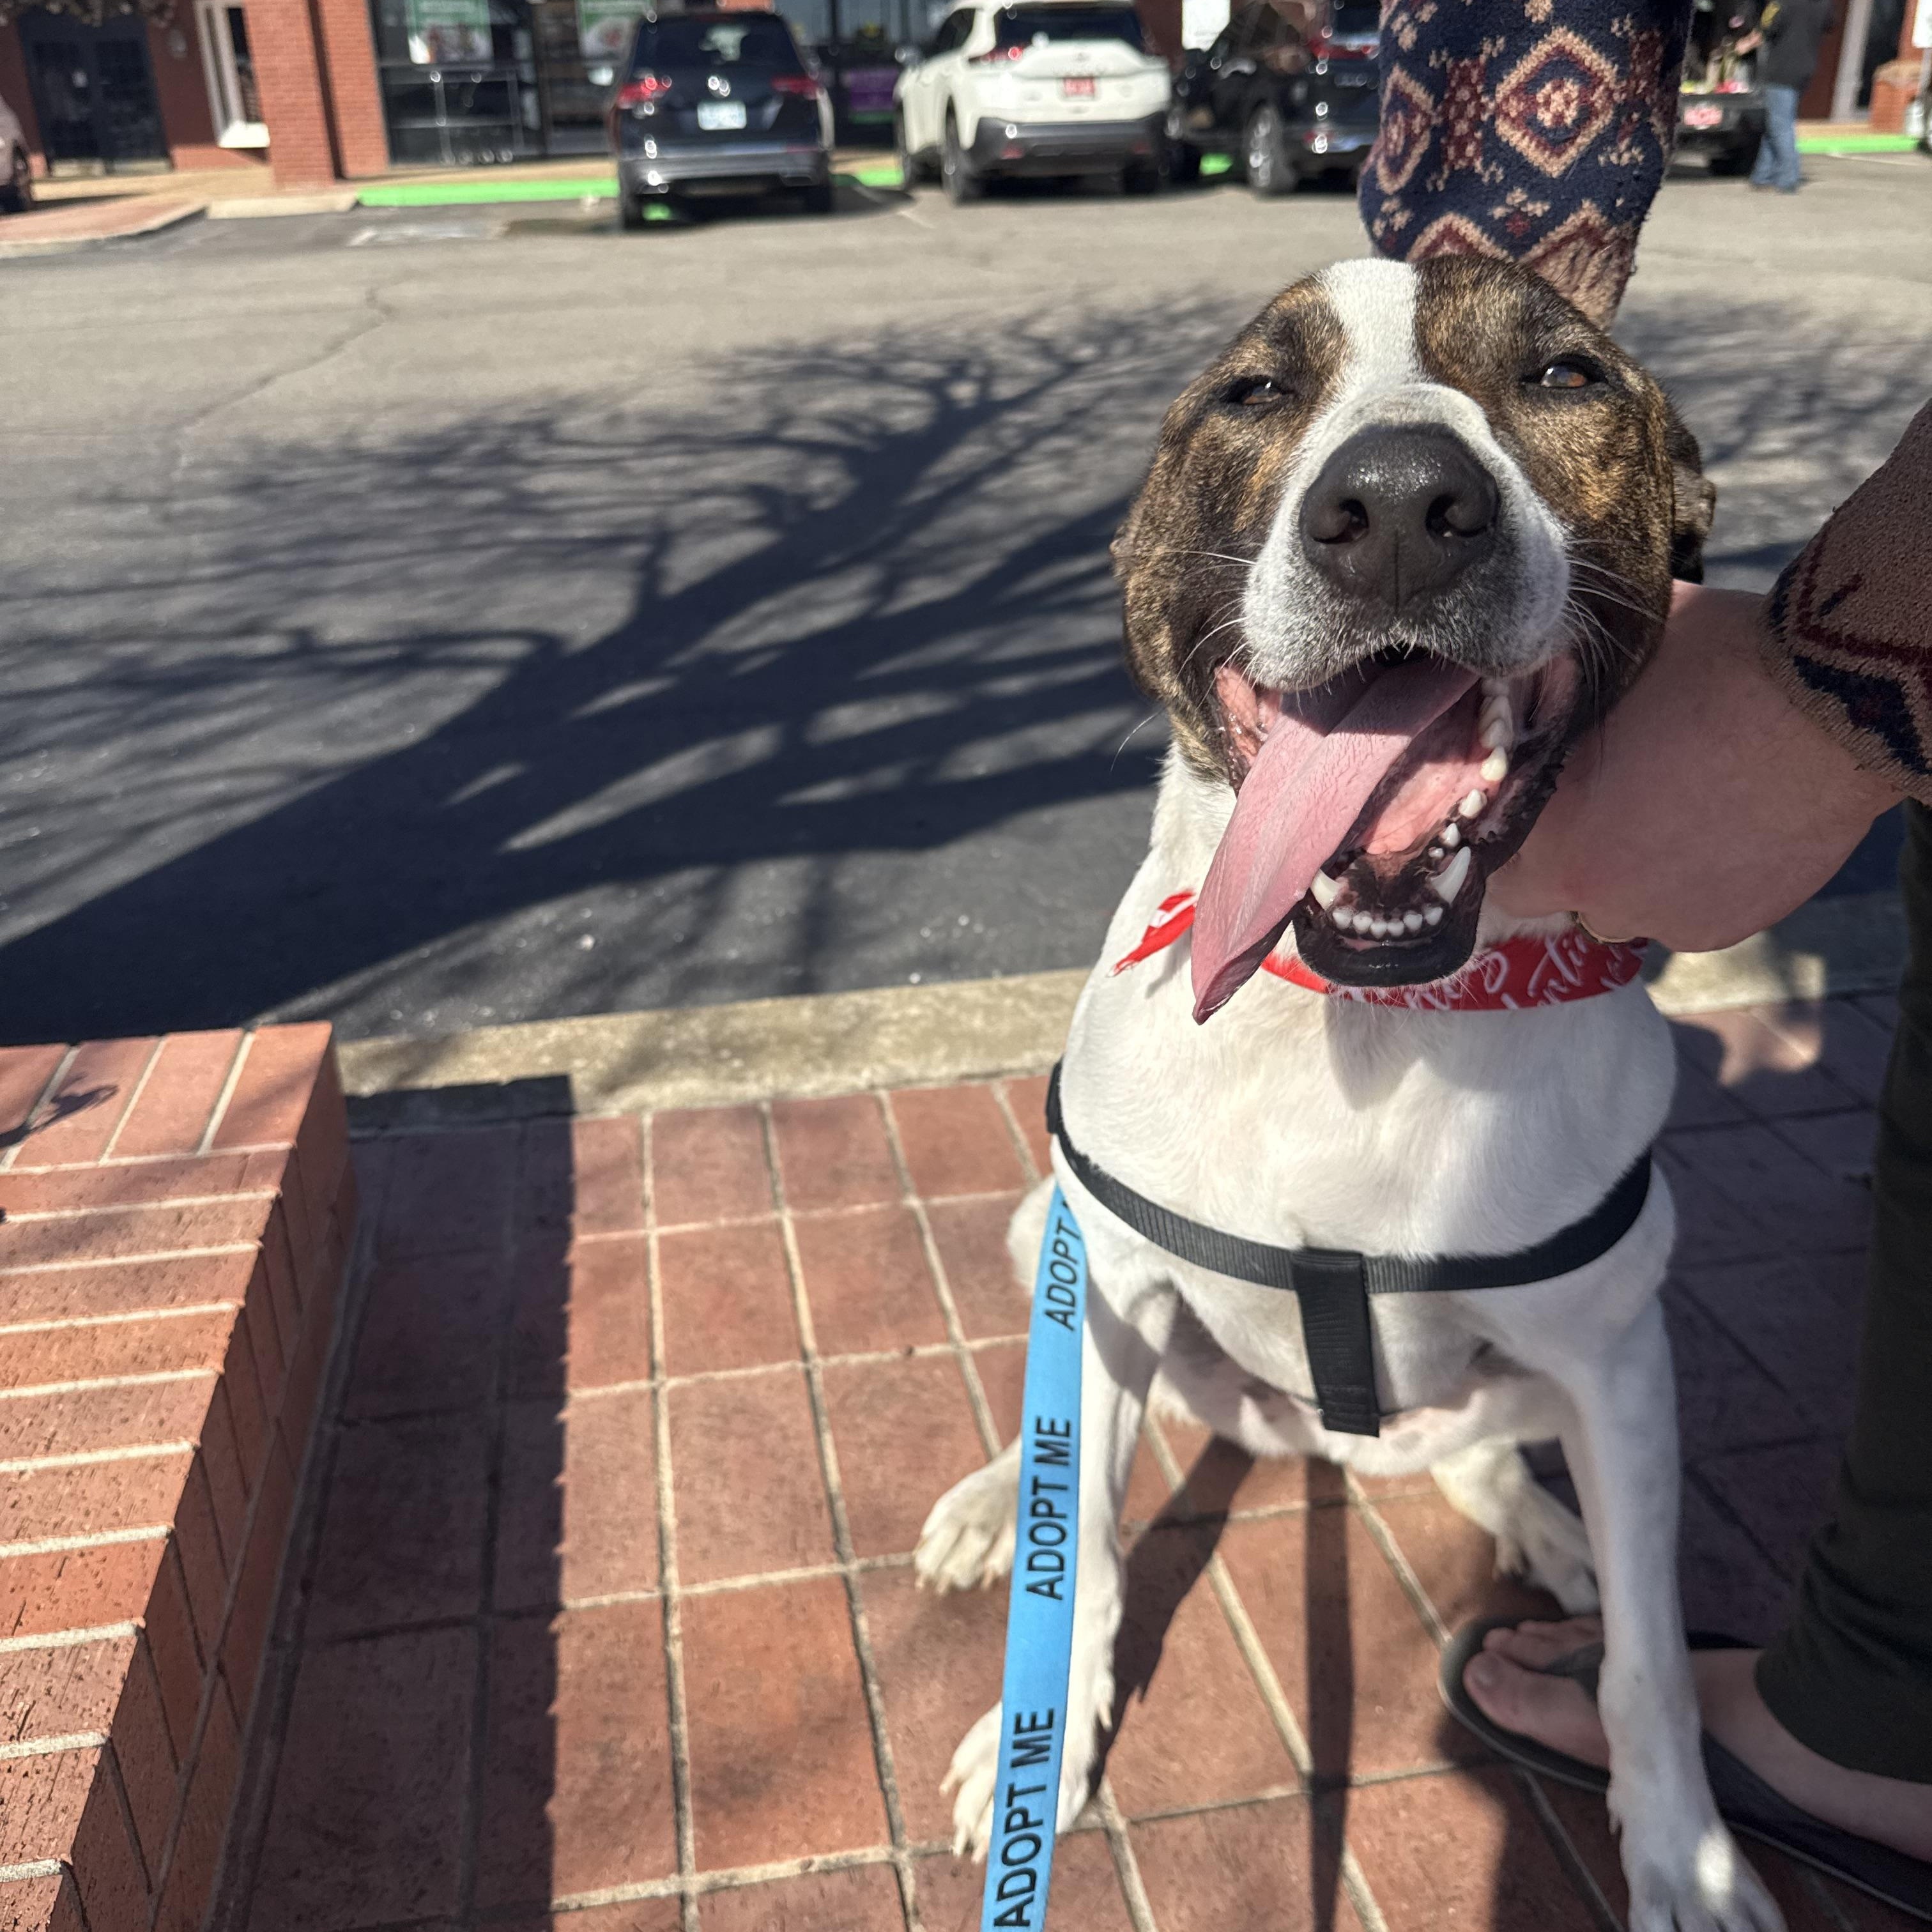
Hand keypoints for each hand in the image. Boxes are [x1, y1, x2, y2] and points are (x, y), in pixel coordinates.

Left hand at [1489, 584, 1897, 951]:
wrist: (1832, 702)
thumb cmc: (1712, 666)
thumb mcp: (1605, 662)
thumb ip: (1550, 694)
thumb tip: (1523, 678)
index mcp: (1544, 829)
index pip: (1483, 843)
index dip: (1502, 813)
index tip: (1529, 787)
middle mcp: (1590, 890)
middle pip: (1540, 890)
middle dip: (1556, 853)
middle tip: (1592, 805)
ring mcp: (1659, 916)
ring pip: (1614, 908)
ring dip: (1625, 873)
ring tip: (1665, 815)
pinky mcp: (1719, 928)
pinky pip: (1681, 916)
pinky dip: (1689, 885)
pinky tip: (1717, 832)